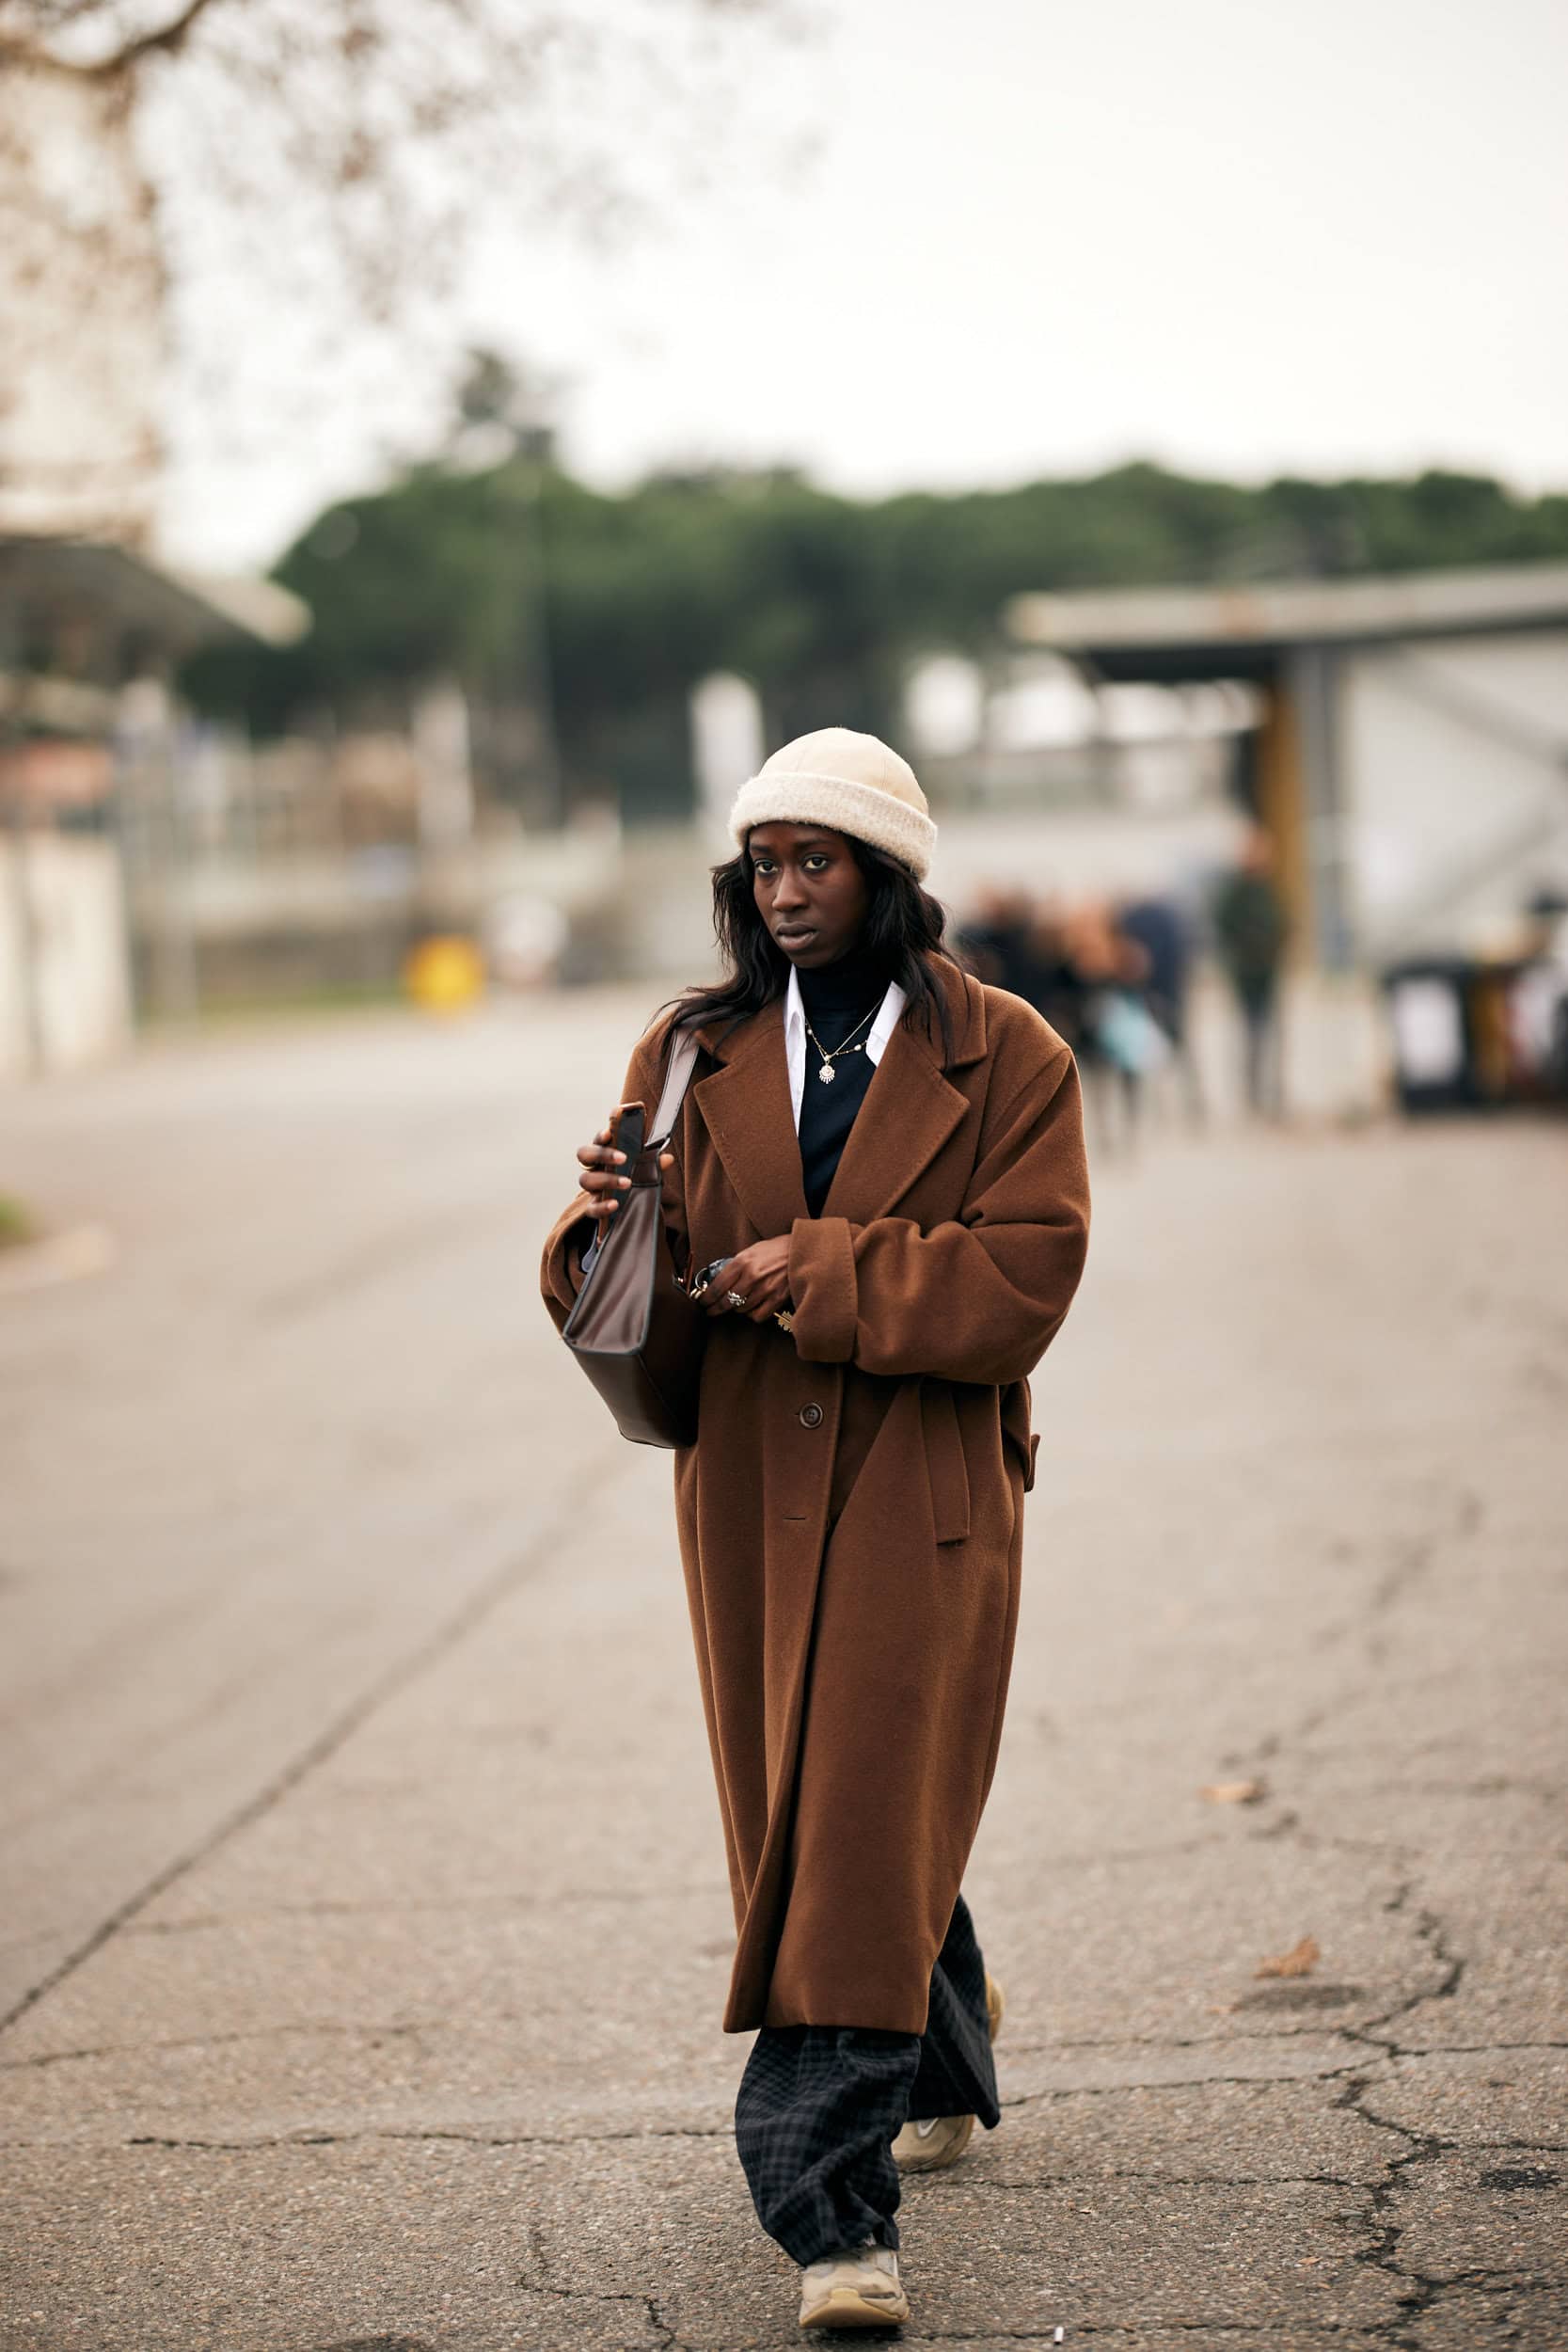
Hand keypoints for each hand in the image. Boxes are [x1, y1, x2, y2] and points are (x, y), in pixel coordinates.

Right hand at [575, 1108, 675, 1225]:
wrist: (627, 1206)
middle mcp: (594, 1167)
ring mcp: (592, 1187)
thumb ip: (652, 1162)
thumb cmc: (632, 1178)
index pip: (597, 1140)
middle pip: (584, 1154)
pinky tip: (614, 1204)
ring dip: (607, 1179)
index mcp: (604, 1152)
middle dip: (602, 1154)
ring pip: (586, 1180)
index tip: (610, 1132)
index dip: (601, 1135)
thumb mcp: (643, 1168)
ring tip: (627, 1182)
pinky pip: (591, 1208)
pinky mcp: (593, 1206)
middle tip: (623, 1158)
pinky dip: (602, 1206)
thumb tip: (667, 1158)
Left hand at [704, 1234, 791, 1322]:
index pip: (717, 1286)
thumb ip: (735, 1265)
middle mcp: (752, 1276)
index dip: (707, 1298)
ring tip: (737, 1303)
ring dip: (736, 1308)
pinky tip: (751, 1308)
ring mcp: (765, 1288)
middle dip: (715, 1308)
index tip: (703, 1302)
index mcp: (742, 1262)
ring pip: (740, 1309)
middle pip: (726, 1301)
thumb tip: (718, 1281)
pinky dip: (751, 1314)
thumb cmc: (775, 1250)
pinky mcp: (777, 1299)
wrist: (801, 1251)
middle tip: (711, 1310)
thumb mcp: (751, 1251)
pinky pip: (757, 1316)